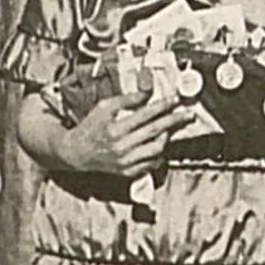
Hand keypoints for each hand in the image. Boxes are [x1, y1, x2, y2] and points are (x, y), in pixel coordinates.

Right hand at [55, 89, 193, 176]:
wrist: (75, 153)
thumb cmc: (90, 127)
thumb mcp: (103, 108)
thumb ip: (126, 100)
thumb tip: (147, 92)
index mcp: (114, 129)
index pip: (145, 114)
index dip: (163, 106)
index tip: (176, 99)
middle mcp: (121, 146)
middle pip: (156, 130)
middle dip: (175, 120)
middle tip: (189, 114)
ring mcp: (125, 161)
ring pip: (157, 148)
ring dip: (166, 137)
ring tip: (169, 129)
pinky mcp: (127, 172)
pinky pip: (152, 163)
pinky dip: (159, 153)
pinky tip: (159, 144)